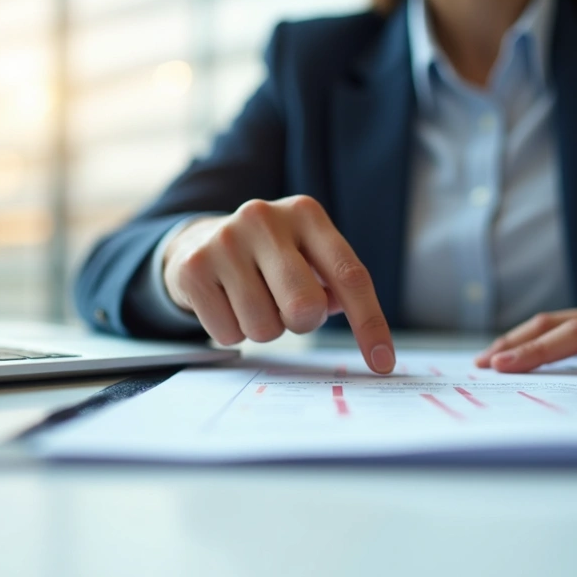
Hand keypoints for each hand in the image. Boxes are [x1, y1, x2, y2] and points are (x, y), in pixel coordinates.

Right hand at [163, 195, 395, 373]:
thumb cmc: (269, 259)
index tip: (383, 362)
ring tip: (252, 300)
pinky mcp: (194, 267)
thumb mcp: (307, 256)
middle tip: (287, 310)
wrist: (198, 243)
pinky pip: (229, 333)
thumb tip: (366, 333)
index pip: (349, 275)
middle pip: (306, 307)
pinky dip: (232, 331)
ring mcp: (225, 240)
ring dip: (264, 328)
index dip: (370, 323)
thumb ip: (336, 285)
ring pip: (265, 327)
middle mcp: (265, 218)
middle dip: (302, 323)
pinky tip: (226, 303)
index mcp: (306, 213)